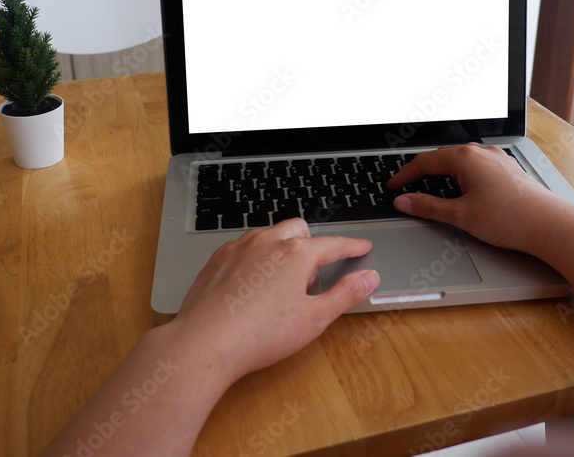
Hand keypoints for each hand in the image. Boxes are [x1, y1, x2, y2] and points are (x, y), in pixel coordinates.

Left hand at [170, 218, 378, 384]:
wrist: (206, 342)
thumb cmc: (259, 334)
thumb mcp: (314, 319)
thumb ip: (345, 294)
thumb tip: (368, 278)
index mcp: (296, 254)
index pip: (333, 244)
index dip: (351, 246)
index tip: (361, 246)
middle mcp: (267, 242)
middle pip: (299, 230)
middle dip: (311, 245)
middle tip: (309, 279)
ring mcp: (239, 247)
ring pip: (269, 234)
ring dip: (282, 248)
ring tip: (280, 284)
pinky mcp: (218, 258)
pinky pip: (244, 246)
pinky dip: (256, 256)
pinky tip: (253, 283)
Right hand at [386, 143, 567, 252]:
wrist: (549, 225)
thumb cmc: (509, 217)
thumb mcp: (460, 214)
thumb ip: (427, 206)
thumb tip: (405, 201)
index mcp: (465, 157)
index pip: (424, 162)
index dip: (404, 176)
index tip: (392, 187)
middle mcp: (481, 152)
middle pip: (441, 157)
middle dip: (421, 172)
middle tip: (406, 187)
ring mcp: (496, 159)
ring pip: (460, 161)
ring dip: (441, 172)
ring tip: (430, 188)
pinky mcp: (507, 169)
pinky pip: (476, 166)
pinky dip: (460, 175)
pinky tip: (461, 190)